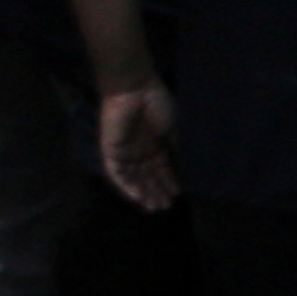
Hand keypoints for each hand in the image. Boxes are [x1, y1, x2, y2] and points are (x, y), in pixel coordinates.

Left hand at [95, 80, 177, 210]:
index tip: (177, 194)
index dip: (168, 181)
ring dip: (143, 192)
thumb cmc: (156, 103)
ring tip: (154, 206)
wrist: (133, 88)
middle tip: (166, 207)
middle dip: (156, 191)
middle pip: (147, 175)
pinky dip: (127, 186)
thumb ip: (177, 146)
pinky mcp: (110, 150)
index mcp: (154, 141)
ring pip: (133, 177)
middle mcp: (139, 149)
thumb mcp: (173, 127)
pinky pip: (117, 173)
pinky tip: (138, 198)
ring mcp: (124, 150)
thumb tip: (186, 165)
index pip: (160, 167)